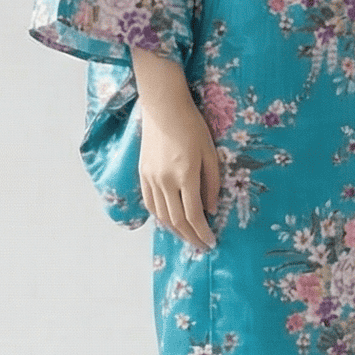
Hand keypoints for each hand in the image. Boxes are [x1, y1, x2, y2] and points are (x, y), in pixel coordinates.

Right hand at [129, 46, 219, 250]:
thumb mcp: (210, 153)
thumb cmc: (192, 126)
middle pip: (177, 220)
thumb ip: (211, 183)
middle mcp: (165, 181)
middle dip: (190, 237)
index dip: (203, 232)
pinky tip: (169, 222)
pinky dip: (160, 217)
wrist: (163, 108)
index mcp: (185, 175)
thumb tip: (210, 209)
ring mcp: (151, 178)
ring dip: (175, 231)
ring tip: (188, 237)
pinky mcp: (142, 174)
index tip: (211, 242)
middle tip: (201, 246)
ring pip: (161, 215)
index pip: (193, 215)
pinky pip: (150, 204)